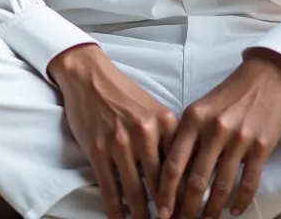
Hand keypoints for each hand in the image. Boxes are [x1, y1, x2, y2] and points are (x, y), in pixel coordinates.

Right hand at [50, 44, 178, 218]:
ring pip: (135, 191)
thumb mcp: (154, 109)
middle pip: (160, 183)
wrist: (90, 76)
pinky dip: (116, 210)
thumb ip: (168, 136)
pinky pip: (110, 188)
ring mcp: (120, 142)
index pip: (180, 165)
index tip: (189, 211)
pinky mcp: (98, 149)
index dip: (185, 193)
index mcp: (164, 121)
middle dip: (167, 210)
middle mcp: (145, 132)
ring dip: (142, 215)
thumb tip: (184, 170)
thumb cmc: (124, 94)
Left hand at [157, 50, 280, 218]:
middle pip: (196, 181)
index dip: (165, 192)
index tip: (162, 212)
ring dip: (212, 210)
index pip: (173, 163)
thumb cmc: (229, 94)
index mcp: (194, 118)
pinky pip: (249, 182)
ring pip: (221, 186)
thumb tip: (172, 174)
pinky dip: (241, 201)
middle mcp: (214, 129)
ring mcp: (239, 138)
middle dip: (187, 209)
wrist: (265, 75)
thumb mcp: (201, 108)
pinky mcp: (261, 145)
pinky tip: (234, 211)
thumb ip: (187, 136)